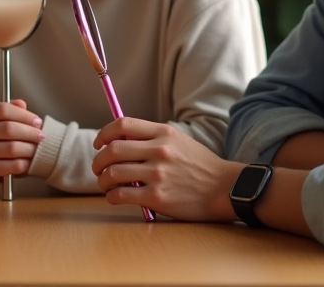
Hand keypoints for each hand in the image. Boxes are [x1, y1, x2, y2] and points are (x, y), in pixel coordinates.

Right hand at [0, 99, 43, 192]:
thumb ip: (8, 111)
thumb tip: (22, 104)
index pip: (3, 109)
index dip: (24, 115)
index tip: (38, 122)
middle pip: (8, 128)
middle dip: (30, 133)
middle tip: (42, 137)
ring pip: (11, 148)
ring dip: (29, 149)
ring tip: (37, 149)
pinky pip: (10, 165)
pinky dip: (24, 164)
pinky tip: (28, 162)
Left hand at [92, 117, 240, 220]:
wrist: (225, 189)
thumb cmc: (201, 166)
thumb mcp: (180, 141)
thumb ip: (153, 139)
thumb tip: (121, 142)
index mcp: (164, 133)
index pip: (122, 125)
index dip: (104, 134)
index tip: (99, 144)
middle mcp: (159, 150)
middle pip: (112, 149)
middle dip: (99, 160)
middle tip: (98, 168)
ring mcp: (157, 174)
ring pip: (113, 173)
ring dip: (103, 180)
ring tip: (105, 184)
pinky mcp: (157, 197)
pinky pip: (121, 195)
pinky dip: (111, 196)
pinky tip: (114, 197)